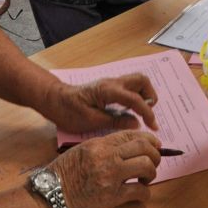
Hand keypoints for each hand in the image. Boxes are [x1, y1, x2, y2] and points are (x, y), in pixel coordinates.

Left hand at [44, 75, 158, 133]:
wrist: (54, 100)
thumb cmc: (68, 111)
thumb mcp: (91, 122)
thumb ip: (116, 121)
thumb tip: (137, 123)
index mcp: (108, 91)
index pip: (136, 100)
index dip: (147, 113)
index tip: (153, 127)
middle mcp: (113, 83)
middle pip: (142, 80)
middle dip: (150, 96)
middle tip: (148, 114)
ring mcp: (112, 83)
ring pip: (137, 81)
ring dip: (145, 95)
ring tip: (142, 112)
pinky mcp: (110, 87)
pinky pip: (130, 87)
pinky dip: (137, 96)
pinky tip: (131, 111)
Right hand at [50, 129, 160, 207]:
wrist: (46, 200)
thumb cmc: (58, 178)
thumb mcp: (78, 153)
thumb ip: (100, 149)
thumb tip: (122, 150)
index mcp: (97, 144)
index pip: (130, 134)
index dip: (148, 139)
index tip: (154, 146)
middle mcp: (106, 156)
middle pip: (144, 147)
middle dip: (155, 155)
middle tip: (154, 163)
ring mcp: (110, 176)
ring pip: (146, 165)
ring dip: (152, 172)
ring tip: (146, 179)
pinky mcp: (111, 197)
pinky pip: (139, 191)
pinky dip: (145, 193)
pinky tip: (141, 195)